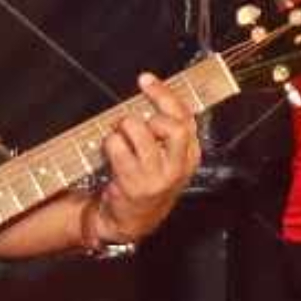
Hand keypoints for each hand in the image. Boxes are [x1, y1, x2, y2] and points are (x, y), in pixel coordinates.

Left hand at [92, 73, 202, 243]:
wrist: (133, 221)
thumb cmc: (148, 182)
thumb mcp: (168, 159)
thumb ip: (167, 130)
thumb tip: (152, 90)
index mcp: (191, 156)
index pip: (185, 117)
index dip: (164, 94)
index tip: (145, 79)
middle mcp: (178, 166)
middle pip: (172, 125)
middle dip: (149, 115)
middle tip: (136, 121)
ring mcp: (156, 176)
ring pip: (139, 130)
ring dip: (124, 127)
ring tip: (120, 137)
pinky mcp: (134, 183)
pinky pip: (117, 145)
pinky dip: (110, 142)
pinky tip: (112, 152)